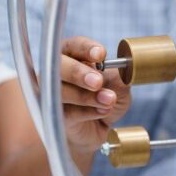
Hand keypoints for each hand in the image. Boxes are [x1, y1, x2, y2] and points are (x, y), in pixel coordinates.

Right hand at [60, 36, 131, 153]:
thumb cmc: (103, 99)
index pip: (74, 46)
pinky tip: (102, 112)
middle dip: (78, 72)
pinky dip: (88, 112)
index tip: (101, 54)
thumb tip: (123, 71)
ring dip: (86, 96)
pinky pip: (68, 112)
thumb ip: (118, 77)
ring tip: (109, 100)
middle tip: (97, 81)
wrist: (96, 129)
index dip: (86, 48)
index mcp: (72, 56)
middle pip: (58, 65)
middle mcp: (57, 71)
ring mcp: (52, 93)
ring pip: (61, 90)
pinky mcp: (54, 115)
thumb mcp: (118, 86)